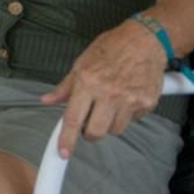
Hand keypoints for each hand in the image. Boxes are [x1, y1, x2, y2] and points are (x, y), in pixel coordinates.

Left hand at [42, 21, 167, 157]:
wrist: (145, 40)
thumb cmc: (111, 48)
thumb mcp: (82, 63)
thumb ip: (65, 87)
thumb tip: (47, 101)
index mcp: (88, 82)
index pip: (74, 118)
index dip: (67, 139)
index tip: (63, 153)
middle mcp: (109, 93)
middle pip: (96, 132)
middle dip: (90, 134)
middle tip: (89, 123)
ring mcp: (130, 100)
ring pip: (115, 130)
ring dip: (109, 124)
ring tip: (109, 106)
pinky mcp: (147, 103)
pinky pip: (133, 121)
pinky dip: (127, 115)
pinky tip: (126, 99)